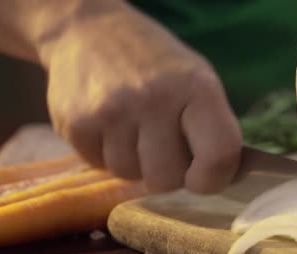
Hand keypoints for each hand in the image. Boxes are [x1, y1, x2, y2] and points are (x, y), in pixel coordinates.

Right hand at [39, 2, 241, 192]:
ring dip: (134, 163)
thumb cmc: (157, 65)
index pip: (218, 156)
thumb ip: (213, 127)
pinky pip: (99, 166)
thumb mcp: (198, 81)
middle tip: (163, 147)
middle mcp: (155, 99)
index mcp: (197, 87)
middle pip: (167, 179)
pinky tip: (109, 127)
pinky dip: (105, 155)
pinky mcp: (76, 123)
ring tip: (134, 130)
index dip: (212, 179)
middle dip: (167, 172)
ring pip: (130, 176)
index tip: (202, 174)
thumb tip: (220, 178)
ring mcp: (112, 111)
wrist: (90, 30)